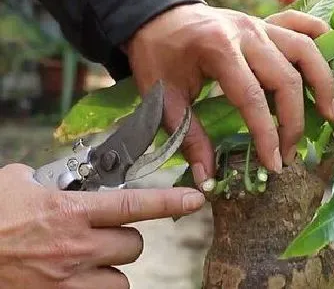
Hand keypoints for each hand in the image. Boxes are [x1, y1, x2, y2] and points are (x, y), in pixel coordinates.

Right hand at [0, 164, 204, 288]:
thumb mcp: (17, 185)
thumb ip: (47, 178)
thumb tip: (60, 176)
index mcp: (71, 211)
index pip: (134, 204)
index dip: (170, 201)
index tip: (195, 198)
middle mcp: (77, 245)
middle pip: (134, 245)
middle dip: (125, 239)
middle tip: (104, 235)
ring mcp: (69, 278)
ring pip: (121, 276)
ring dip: (111, 267)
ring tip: (90, 259)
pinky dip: (97, 287)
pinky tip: (80, 278)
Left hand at [126, 3, 333, 183]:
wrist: (155, 13)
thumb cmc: (157, 54)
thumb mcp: (163, 96)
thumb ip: (188, 136)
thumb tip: (208, 177)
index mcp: (219, 49)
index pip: (253, 99)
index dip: (267, 135)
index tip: (274, 165)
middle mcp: (247, 33)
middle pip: (287, 78)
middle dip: (294, 121)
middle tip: (291, 153)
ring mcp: (260, 23)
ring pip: (305, 50)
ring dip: (323, 83)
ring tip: (331, 114)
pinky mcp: (266, 21)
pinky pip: (300, 23)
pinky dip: (319, 36)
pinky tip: (332, 55)